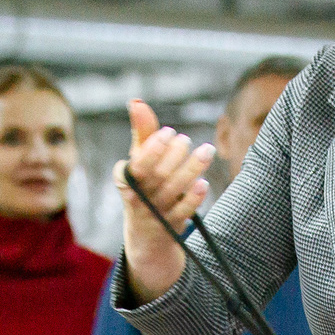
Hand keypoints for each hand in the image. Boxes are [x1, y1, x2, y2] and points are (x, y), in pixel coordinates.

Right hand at [114, 101, 215, 305]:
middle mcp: (139, 197)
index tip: (169, 131)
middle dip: (174, 155)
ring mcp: (155, 213)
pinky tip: (204, 182)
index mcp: (126, 179)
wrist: (146, 233)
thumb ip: (142, 132)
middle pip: (158, 176)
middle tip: (186, 140)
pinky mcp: (171, 226)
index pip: (138, 164)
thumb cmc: (144, 185)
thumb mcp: (139, 160)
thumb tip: (137, 101)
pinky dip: (193, 198)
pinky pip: (183, 212)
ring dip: (192, 169)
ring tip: (207, 149)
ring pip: (173, 191)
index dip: (154, 148)